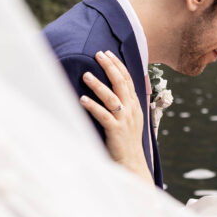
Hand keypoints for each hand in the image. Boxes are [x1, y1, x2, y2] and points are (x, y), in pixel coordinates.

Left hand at [79, 51, 151, 183]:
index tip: (107, 53)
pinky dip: (93, 106)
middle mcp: (131, 109)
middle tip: (98, 54)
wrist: (132, 163)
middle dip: (110, 67)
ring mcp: (124, 120)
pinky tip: (82, 99)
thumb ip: (123, 103)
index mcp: (135, 104)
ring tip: (86, 75)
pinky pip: (104, 116)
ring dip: (98, 85)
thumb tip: (112, 89)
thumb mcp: (130, 118)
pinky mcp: (115, 131)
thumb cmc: (126, 141)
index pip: (128, 79)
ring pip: (112, 98)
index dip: (118, 65)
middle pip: (121, 83)